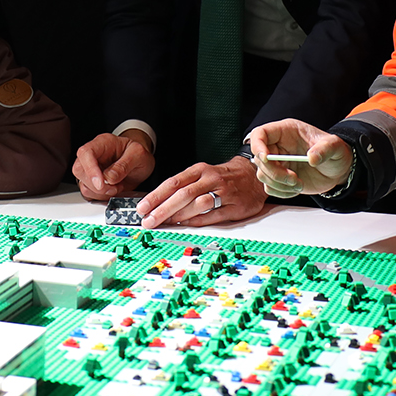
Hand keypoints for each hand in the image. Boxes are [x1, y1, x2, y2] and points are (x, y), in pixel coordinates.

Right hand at [72, 130, 155, 199]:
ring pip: (83, 183)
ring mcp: (91, 169)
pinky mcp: (93, 182)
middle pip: (79, 169)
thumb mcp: (138, 155)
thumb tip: (109, 178)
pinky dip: (100, 196)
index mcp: (102, 143)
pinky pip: (89, 192)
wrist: (141, 161)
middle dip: (95, 184)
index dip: (90, 169)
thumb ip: (124, 165)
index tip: (101, 183)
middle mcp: (93, 155)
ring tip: (116, 188)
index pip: (86, 153)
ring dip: (100, 192)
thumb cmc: (138, 154)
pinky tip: (113, 191)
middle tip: (113, 187)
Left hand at [136, 157, 267, 228]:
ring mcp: (224, 193)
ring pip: (198, 204)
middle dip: (163, 209)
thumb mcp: (201, 174)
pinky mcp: (235, 206)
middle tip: (149, 220)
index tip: (142, 207)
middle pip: (183, 194)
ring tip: (165, 223)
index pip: (173, 183)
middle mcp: (210, 179)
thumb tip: (158, 204)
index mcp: (199, 170)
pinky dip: (198, 220)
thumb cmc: (222, 177)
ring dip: (179, 215)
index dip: (156, 196)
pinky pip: (213, 215)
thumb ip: (183, 187)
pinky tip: (186, 224)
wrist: (253, 174)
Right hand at [245, 120, 351, 197]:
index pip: (260, 134)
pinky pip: (270, 187)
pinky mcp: (279, 178)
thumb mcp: (335, 146)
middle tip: (293, 178)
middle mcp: (278, 147)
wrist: (338, 170)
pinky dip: (282, 192)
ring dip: (280, 184)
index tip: (266, 159)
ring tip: (299, 183)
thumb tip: (312, 158)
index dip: (258, 146)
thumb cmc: (335, 152)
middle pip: (259, 159)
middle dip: (274, 172)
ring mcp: (278, 163)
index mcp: (286, 132)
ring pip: (263, 175)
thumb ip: (324, 149)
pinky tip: (297, 188)